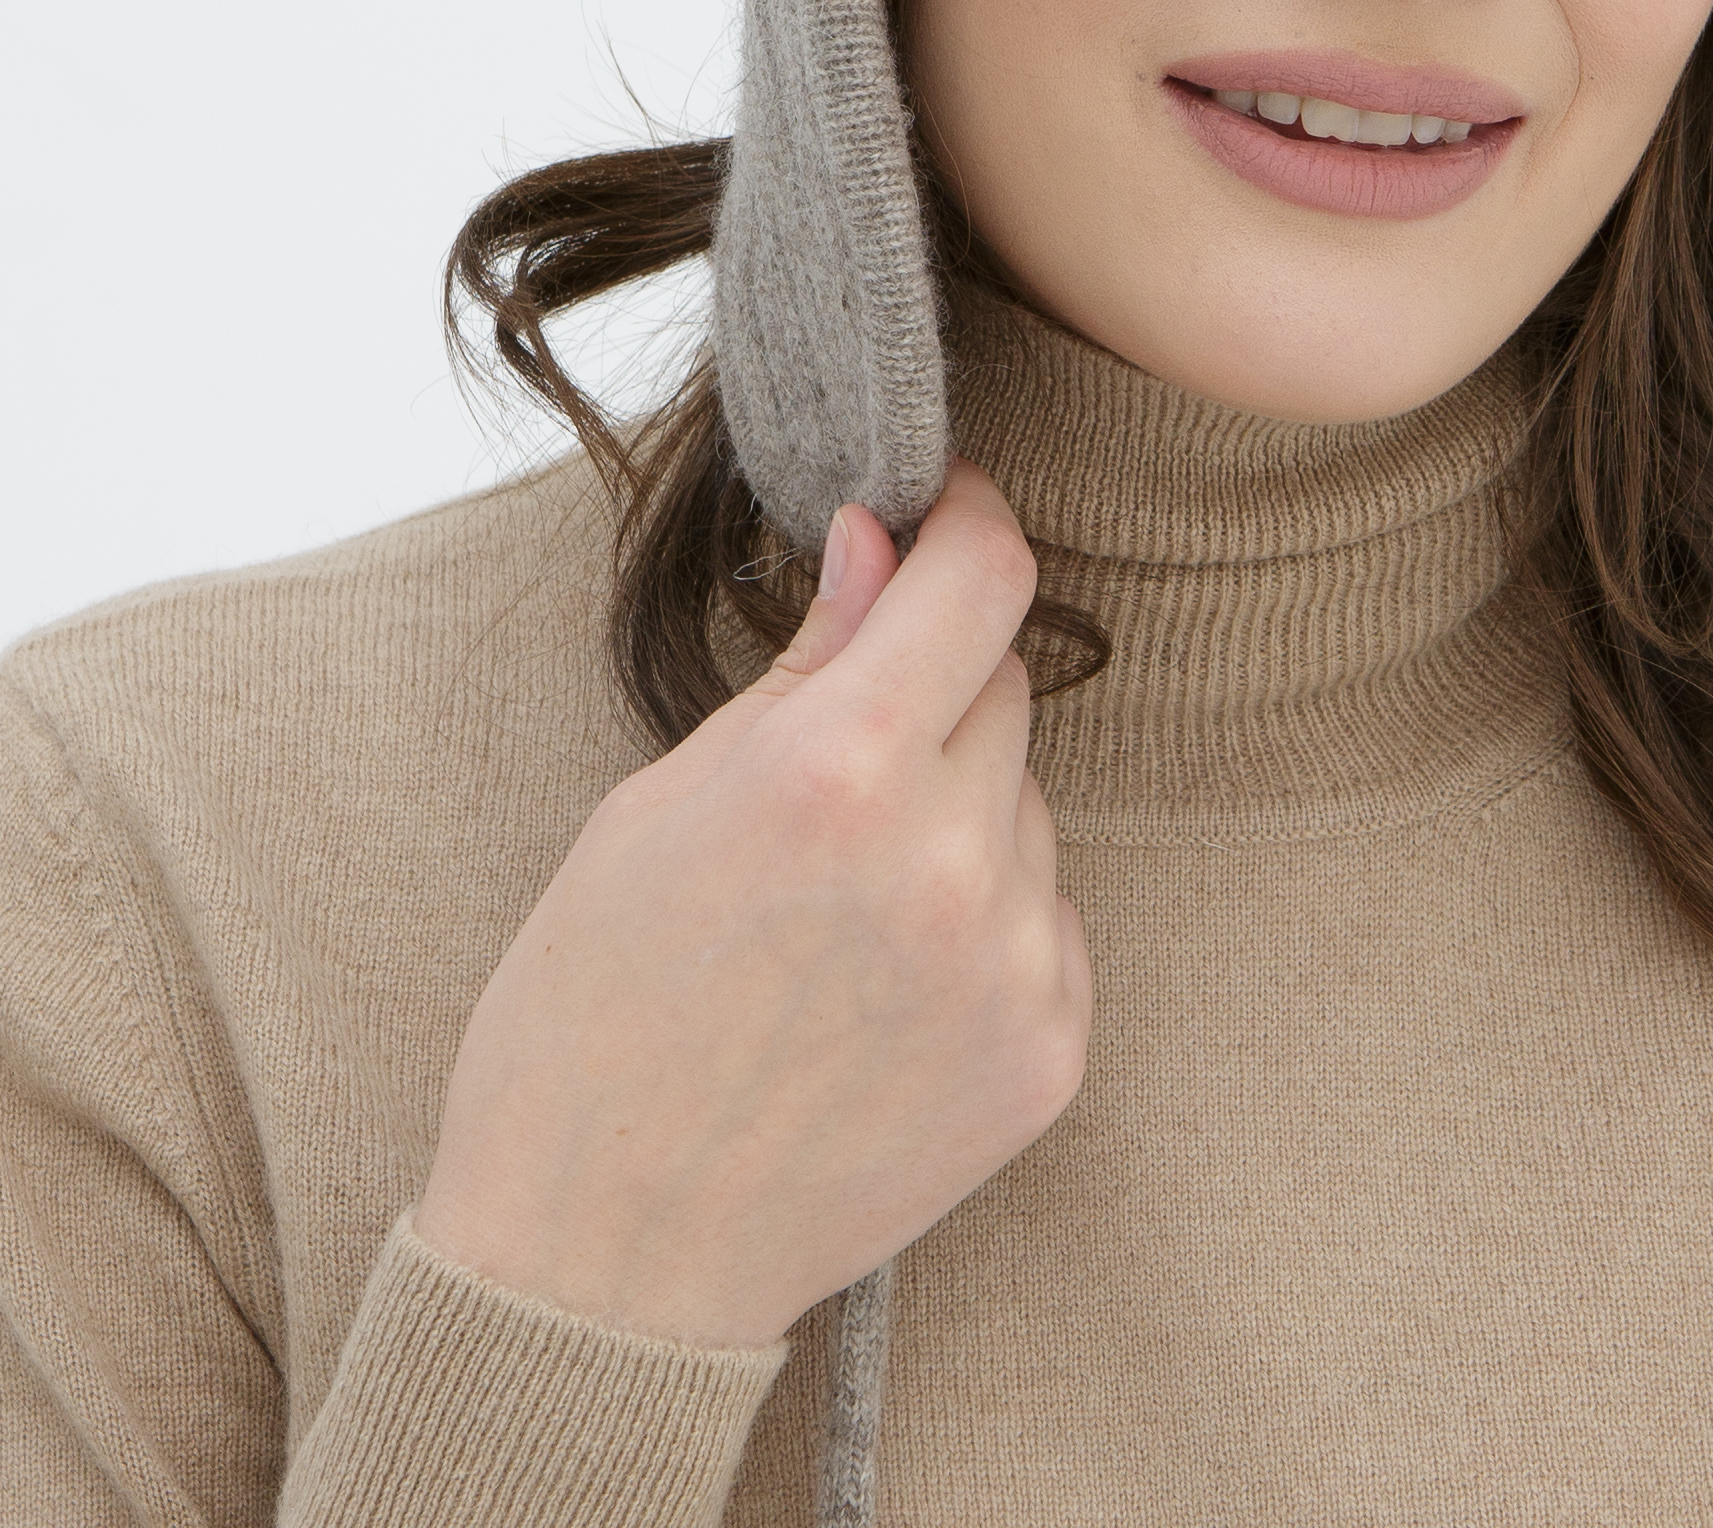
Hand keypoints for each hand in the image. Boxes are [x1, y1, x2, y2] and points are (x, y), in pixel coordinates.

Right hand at [413, 460, 1089, 1346]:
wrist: (603, 1265)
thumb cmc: (591, 1017)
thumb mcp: (661, 802)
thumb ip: (804, 665)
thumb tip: (882, 542)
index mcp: (837, 769)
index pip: (983, 577)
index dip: (968, 524)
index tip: (948, 518)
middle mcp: (945, 856)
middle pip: (1005, 685)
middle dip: (934, 687)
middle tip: (836, 766)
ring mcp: (1010, 963)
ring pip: (1026, 803)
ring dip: (959, 812)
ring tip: (838, 907)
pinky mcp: (1049, 1052)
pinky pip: (1046, 916)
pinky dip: (985, 919)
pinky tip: (880, 984)